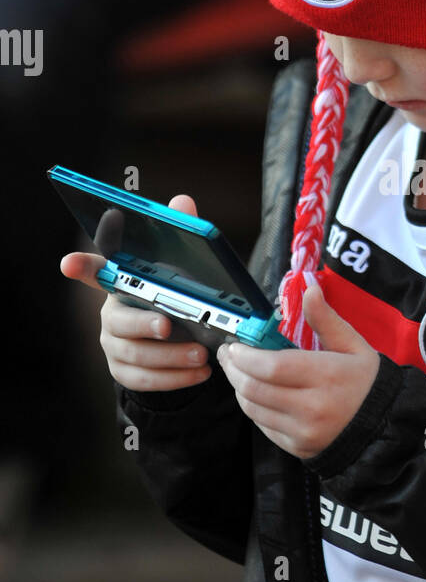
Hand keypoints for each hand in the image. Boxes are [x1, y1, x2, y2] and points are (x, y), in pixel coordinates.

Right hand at [59, 193, 212, 391]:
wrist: (178, 343)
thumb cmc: (175, 297)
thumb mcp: (182, 268)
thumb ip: (180, 235)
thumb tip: (182, 201)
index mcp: (120, 285)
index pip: (95, 271)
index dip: (82, 267)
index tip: (69, 263)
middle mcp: (111, 315)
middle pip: (120, 322)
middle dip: (144, 324)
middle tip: (169, 325)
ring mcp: (114, 346)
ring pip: (135, 355)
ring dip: (170, 357)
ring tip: (201, 355)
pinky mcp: (124, 372)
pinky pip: (144, 380)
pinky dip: (174, 379)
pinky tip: (199, 374)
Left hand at [216, 281, 380, 459]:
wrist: (385, 425)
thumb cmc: (368, 382)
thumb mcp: (353, 345)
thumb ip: (326, 320)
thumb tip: (309, 290)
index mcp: (326, 376)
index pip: (271, 367)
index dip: (245, 357)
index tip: (235, 346)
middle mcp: (312, 408)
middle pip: (254, 390)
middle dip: (233, 370)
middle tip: (228, 355)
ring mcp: (303, 432)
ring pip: (253, 410)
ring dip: (239, 389)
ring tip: (238, 372)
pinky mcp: (298, 448)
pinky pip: (263, 427)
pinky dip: (254, 408)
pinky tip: (257, 393)